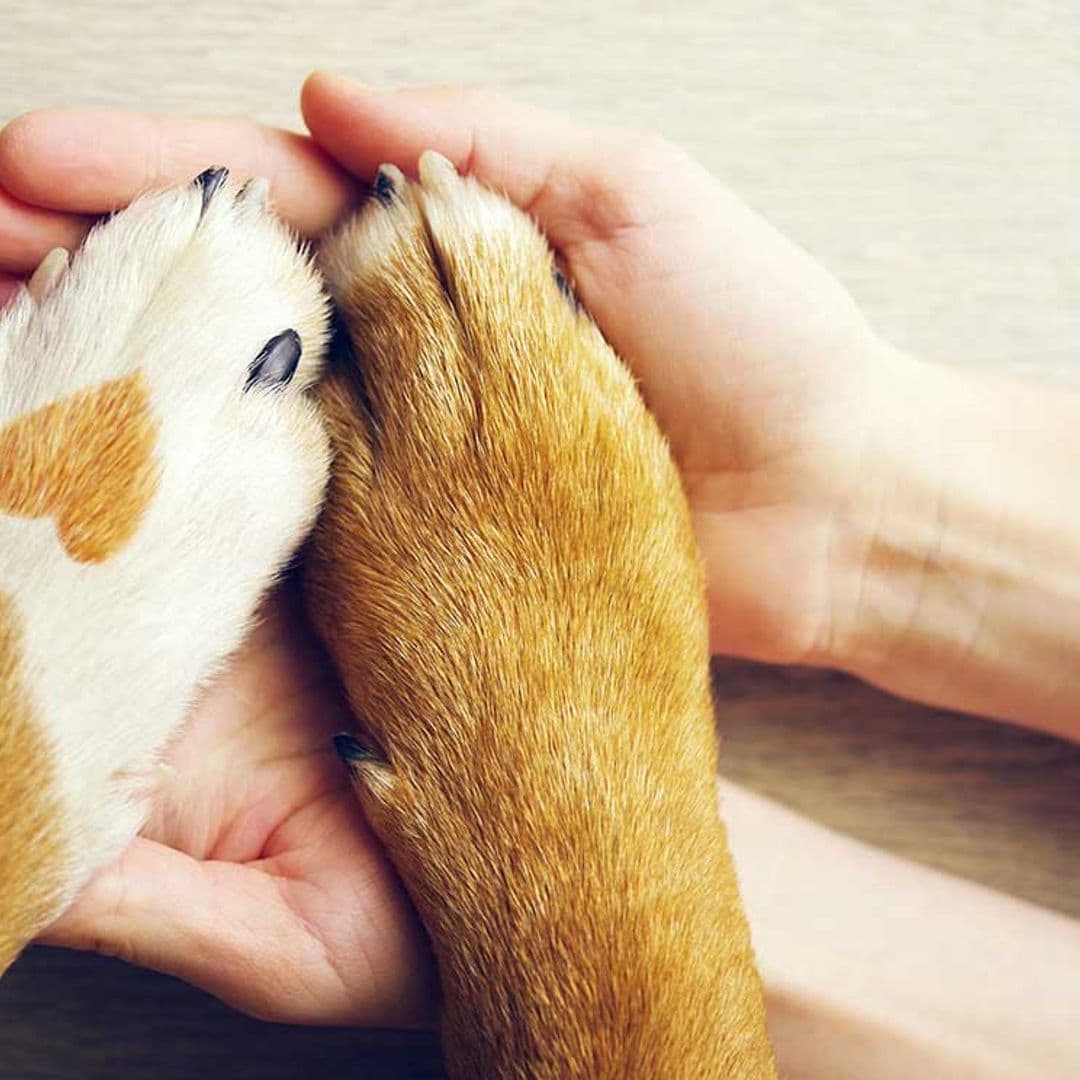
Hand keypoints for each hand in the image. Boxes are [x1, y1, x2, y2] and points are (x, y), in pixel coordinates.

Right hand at [0, 76, 888, 669]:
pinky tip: (139, 475)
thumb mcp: (636, 195)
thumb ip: (485, 145)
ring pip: (253, 398)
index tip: (29, 161)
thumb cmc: (760, 341)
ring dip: (132, 373)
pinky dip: (227, 488)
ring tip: (9, 349)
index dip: (151, 174)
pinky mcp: (440, 545)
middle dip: (101, 264)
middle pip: (234, 294)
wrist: (829, 502)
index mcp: (456, 248)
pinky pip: (317, 510)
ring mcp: (422, 447)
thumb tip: (330, 100)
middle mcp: (421, 344)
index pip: (275, 196)